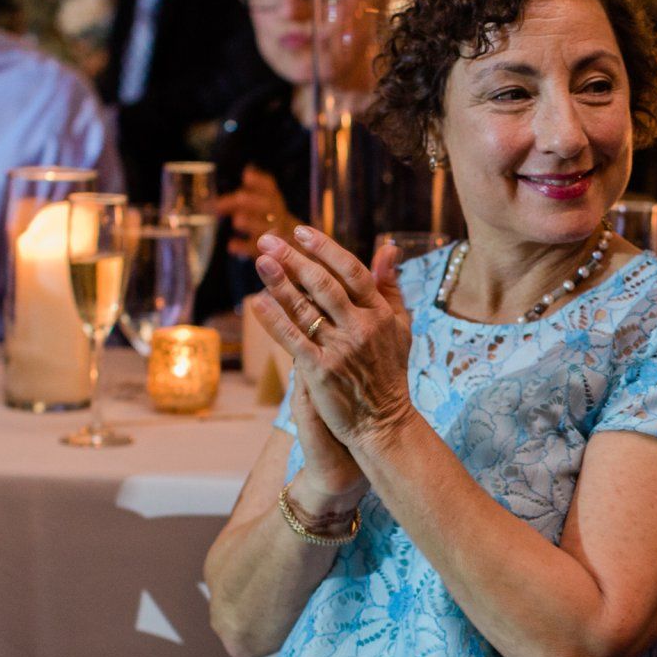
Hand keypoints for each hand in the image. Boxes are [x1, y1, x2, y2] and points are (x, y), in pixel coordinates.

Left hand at [216, 167, 297, 257]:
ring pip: (270, 230)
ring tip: (236, 221)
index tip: (246, 176)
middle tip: (239, 198)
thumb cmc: (277, 233)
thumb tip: (248, 170)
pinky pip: (260, 253)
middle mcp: (282, 222)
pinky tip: (231, 245)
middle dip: (255, 202)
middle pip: (271, 209)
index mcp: (279, 210)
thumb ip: (260, 194)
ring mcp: (280, 241)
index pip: (272, 192)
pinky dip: (245, 248)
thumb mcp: (271, 212)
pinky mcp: (274, 259)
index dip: (260, 183)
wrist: (301, 261)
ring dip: (253, 223)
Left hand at [252, 226, 415, 456]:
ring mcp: (341, 350)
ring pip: (306, 309)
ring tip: (260, 262)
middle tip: (268, 241)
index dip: (326, 249)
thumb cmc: (389, 373)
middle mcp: (362, 328)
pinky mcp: (321, 371)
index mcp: (381, 314)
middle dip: (294, 260)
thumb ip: (390, 286)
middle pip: (324, 285)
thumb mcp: (400, 327)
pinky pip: (293, 340)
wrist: (384, 423)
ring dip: (280, 283)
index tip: (301, 233)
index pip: (352, 272)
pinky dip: (274, 320)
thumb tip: (387, 247)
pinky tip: (257, 303)